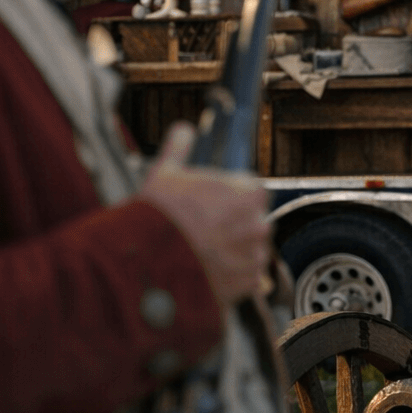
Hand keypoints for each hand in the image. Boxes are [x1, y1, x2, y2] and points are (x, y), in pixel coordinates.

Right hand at [137, 122, 270, 307]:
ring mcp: (256, 255)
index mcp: (250, 193)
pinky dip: (232, 275)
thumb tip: (183, 130)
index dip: (231, 195)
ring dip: (234, 250)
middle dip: (234, 223)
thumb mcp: (165, 173)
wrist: (151, 266)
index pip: (252, 190)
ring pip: (250, 249)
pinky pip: (247, 276)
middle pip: (252, 220)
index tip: (213, 203)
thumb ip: (180, 148)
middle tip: (205, 229)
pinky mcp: (249, 283)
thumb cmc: (160, 217)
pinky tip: (209, 271)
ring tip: (203, 253)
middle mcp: (260, 224)